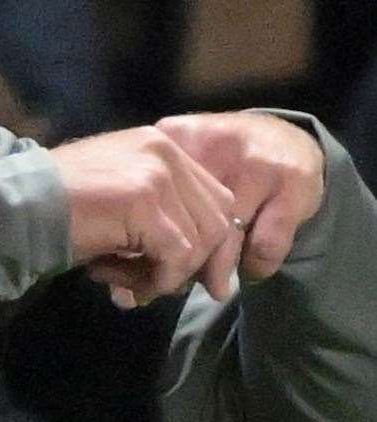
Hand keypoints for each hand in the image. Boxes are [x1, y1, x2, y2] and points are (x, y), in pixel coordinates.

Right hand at [49, 126, 235, 304]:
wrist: (18, 204)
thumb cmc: (62, 206)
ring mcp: (156, 173)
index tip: (190, 277)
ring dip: (169, 275)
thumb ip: (165, 216)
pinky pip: (176, 256)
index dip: (209, 244)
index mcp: (161, 144)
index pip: (218, 199)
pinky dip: (155, 280)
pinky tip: (120, 280)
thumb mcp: (123, 199)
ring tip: (127, 281)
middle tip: (156, 285)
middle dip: (196, 263)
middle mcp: (165, 150)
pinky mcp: (144, 200)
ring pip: (200, 242)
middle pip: (219, 219)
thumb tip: (207, 271)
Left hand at [155, 111, 324, 281]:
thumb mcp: (181, 168)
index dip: (147, 240)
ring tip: (214, 286)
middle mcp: (212, 145)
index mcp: (176, 136)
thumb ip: (157, 206)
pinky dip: (255, 265)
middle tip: (179, 283)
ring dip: (217, 270)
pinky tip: (250, 270)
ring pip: (225, 235)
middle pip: (187, 218)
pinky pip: (264, 244)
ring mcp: (253, 163)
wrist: (285, 135)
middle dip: (181, 260)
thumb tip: (129, 282)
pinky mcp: (291, 183)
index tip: (146, 267)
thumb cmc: (219, 160)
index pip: (153, 197)